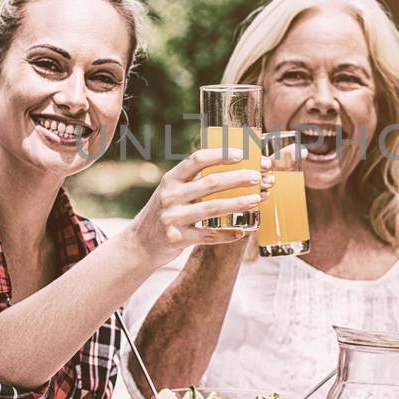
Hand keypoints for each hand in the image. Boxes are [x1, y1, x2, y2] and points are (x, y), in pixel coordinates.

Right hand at [127, 148, 270, 264]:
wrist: (140, 244)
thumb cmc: (165, 213)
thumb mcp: (172, 192)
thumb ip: (194, 182)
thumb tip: (234, 170)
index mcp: (171, 179)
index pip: (197, 160)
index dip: (220, 155)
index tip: (242, 154)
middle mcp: (170, 196)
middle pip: (210, 183)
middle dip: (238, 178)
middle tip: (258, 176)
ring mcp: (173, 218)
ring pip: (212, 209)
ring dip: (238, 203)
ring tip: (257, 199)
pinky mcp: (177, 239)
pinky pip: (208, 236)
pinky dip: (227, 234)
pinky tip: (243, 231)